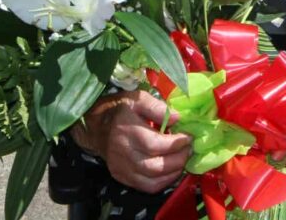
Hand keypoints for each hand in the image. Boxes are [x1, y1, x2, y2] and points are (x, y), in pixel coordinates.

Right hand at [68, 90, 192, 192]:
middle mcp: (123, 152)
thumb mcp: (137, 98)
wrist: (96, 126)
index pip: (155, 144)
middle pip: (155, 166)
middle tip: (189, 150)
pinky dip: (163, 182)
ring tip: (183, 160)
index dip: (176, 144)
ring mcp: (121, 168)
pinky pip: (146, 187)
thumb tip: (177, 118)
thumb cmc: (119, 110)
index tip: (188, 137)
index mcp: (127, 130)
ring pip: (152, 180)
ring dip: (173, 173)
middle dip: (178, 160)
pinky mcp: (122, 177)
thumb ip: (157, 107)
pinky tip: (171, 171)